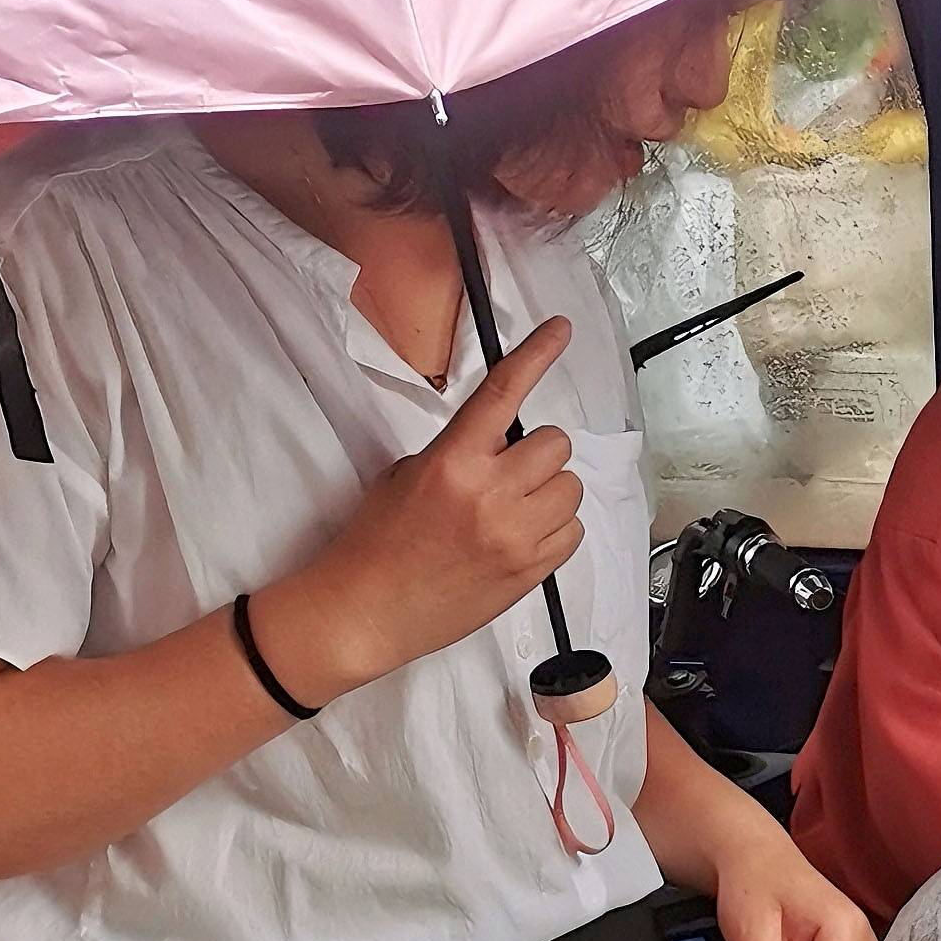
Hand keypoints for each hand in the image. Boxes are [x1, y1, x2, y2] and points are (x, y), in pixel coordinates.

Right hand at [252, 318, 583, 704]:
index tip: (561, 329)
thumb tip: (501, 443)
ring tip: (513, 509)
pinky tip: (521, 536)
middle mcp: (490, 495)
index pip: (504, 393)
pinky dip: (555, 528)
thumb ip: (459, 452)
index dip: (537, 354)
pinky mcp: (531, 573)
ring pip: (571, 488)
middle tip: (508, 471)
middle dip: (536, 453)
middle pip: (555, 445)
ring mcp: (516, 537)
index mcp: (452, 462)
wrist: (368, 611)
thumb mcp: (406, 475)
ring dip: (548, 490)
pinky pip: (572, 532)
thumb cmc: (377, 542)